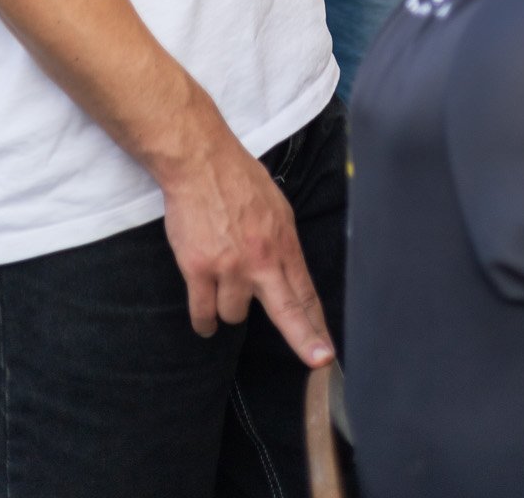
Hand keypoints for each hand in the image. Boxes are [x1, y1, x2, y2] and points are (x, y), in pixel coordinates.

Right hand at [156, 88, 334, 368]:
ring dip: (229, 307)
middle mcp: (260, 259)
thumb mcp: (276, 207)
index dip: (316, 326)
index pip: (305, 292)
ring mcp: (228, 267)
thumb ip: (282, 243)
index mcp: (283, 242)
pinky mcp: (198, 270)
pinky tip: (206, 321)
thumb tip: (285, 273)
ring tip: (223, 285)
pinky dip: (204, 321)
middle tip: (317, 361)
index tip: (325, 352)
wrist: (200, 162)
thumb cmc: (238, 178)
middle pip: (285, 311)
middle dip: (303, 340)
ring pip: (233, 315)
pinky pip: (202, 313)